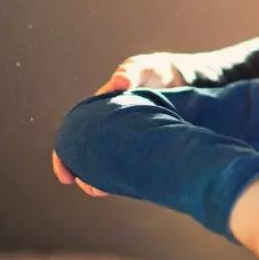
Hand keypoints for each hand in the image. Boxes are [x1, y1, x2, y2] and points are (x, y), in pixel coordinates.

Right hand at [52, 53, 189, 195]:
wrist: (194, 81)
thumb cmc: (163, 72)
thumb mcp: (147, 68)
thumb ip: (133, 72)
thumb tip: (119, 82)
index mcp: (103, 109)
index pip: (75, 135)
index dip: (65, 155)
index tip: (65, 176)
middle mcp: (113, 127)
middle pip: (91, 155)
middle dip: (85, 175)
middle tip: (90, 189)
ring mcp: (131, 138)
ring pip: (112, 164)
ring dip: (105, 180)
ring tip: (105, 191)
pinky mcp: (150, 146)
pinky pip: (134, 164)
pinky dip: (129, 176)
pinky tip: (133, 186)